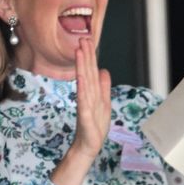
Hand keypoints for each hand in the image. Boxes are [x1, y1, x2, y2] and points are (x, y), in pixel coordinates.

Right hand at [72, 37, 111, 158]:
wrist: (89, 145)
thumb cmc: (95, 126)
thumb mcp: (104, 103)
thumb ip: (104, 86)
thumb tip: (104, 70)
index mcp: (93, 92)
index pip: (91, 70)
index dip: (90, 55)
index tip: (87, 40)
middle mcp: (88, 95)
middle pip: (87, 72)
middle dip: (85, 55)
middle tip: (82, 39)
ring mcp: (85, 104)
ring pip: (84, 81)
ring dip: (82, 66)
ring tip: (79, 51)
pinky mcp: (85, 114)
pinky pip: (83, 99)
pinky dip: (82, 88)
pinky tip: (80, 77)